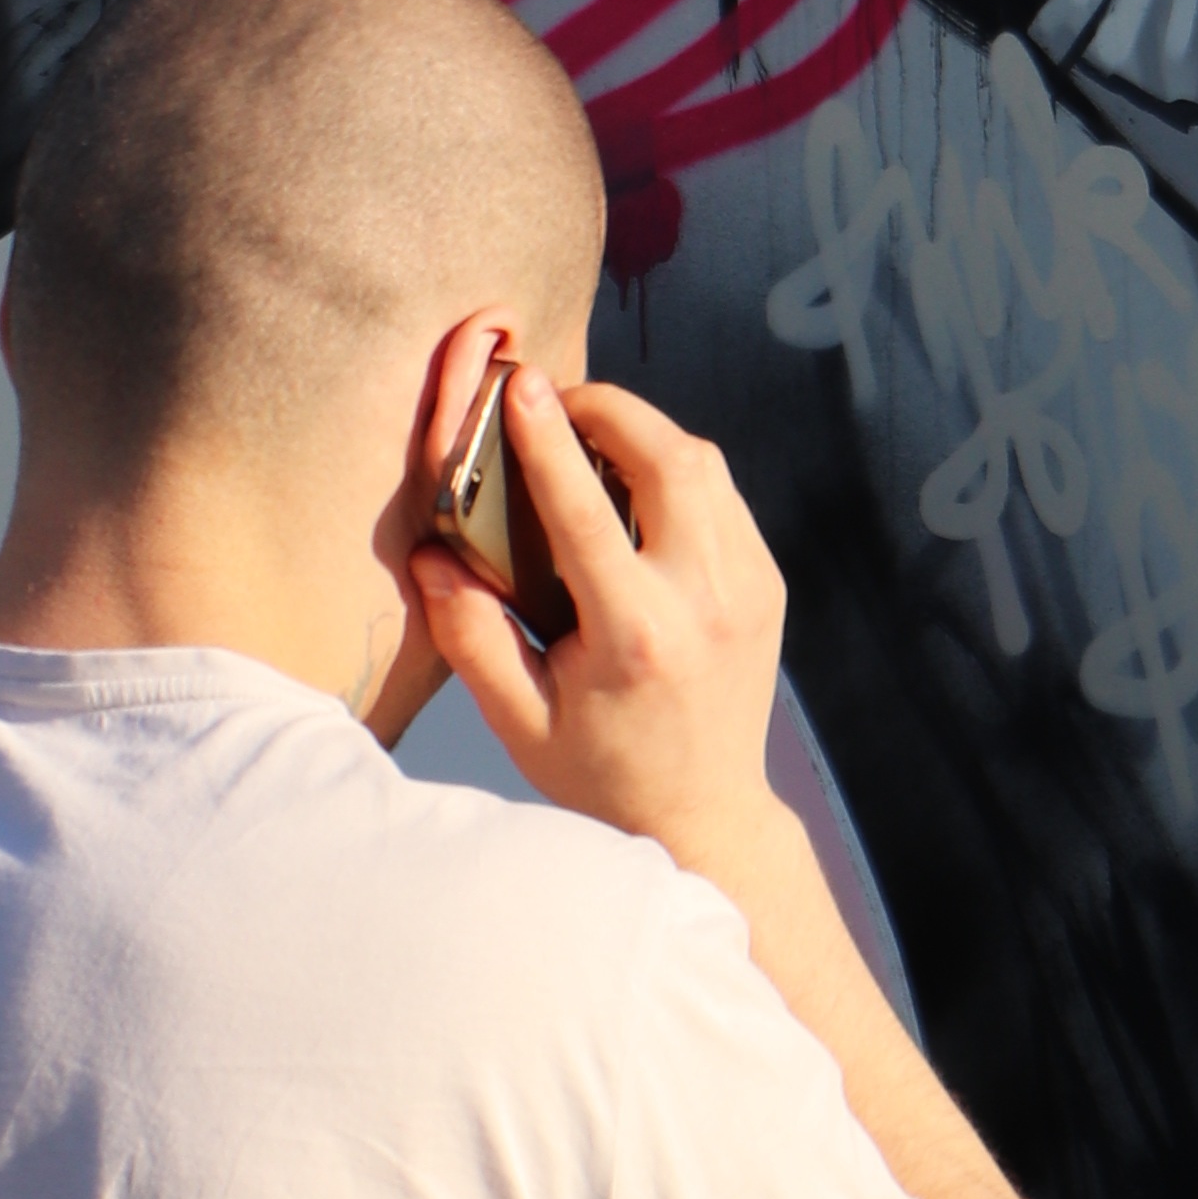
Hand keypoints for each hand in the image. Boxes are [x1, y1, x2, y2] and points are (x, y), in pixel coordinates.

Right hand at [408, 345, 786, 874]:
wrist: (704, 813)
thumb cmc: (600, 772)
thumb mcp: (519, 722)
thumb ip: (472, 637)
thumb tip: (430, 557)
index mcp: (635, 634)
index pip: (585, 511)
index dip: (549, 439)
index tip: (523, 385)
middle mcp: (705, 599)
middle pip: (670, 459)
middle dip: (610, 409)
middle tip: (555, 399)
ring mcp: (749, 586)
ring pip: (706, 466)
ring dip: (646, 432)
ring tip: (587, 432)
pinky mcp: (768, 583)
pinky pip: (725, 496)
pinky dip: (679, 469)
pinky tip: (633, 480)